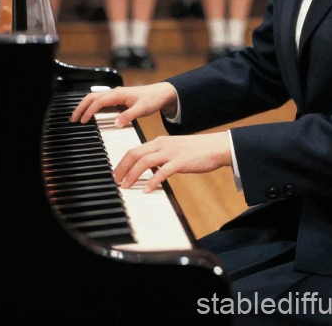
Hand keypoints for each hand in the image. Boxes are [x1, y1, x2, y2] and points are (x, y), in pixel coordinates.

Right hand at [71, 82, 178, 124]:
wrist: (162, 93)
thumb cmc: (152, 99)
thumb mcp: (142, 109)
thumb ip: (129, 116)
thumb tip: (116, 123)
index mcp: (118, 94)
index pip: (97, 102)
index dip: (88, 112)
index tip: (82, 122)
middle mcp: (115, 92)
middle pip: (91, 97)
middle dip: (80, 107)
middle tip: (72, 119)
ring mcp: (116, 95)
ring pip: (95, 98)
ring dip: (85, 106)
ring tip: (78, 117)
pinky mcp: (118, 98)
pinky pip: (100, 100)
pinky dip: (92, 106)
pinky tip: (91, 114)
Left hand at [114, 132, 231, 191]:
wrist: (215, 147)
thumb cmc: (196, 151)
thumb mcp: (174, 150)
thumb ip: (161, 157)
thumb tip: (150, 170)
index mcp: (159, 142)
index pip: (134, 150)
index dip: (122, 162)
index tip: (117, 174)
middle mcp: (162, 145)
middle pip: (135, 154)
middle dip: (122, 168)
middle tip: (116, 181)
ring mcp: (171, 153)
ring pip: (145, 161)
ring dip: (133, 175)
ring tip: (126, 186)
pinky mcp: (180, 162)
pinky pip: (162, 171)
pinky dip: (153, 181)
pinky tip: (147, 190)